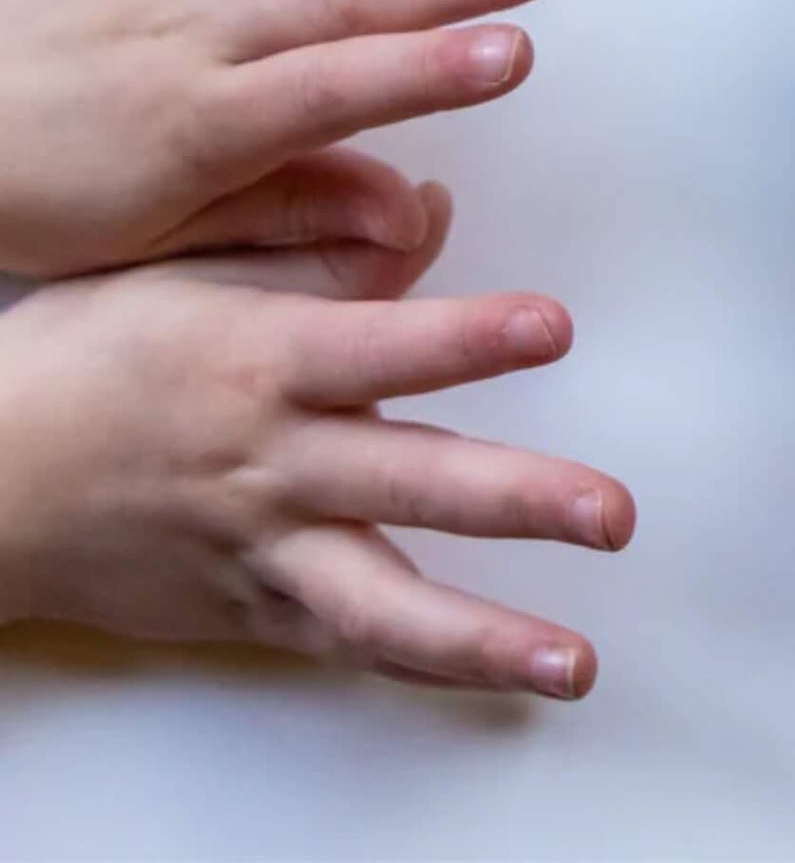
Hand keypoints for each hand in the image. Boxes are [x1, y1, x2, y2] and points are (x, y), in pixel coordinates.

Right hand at [0, 184, 633, 697]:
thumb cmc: (93, 352)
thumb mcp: (192, 266)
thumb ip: (322, 239)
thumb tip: (436, 209)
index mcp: (261, 360)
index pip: (382, 346)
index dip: (468, 337)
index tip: (553, 326)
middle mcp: (272, 463)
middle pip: (408, 484)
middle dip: (517, 501)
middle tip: (612, 513)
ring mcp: (264, 550)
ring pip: (383, 605)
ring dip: (486, 639)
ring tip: (575, 662)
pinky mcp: (252, 610)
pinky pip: (348, 646)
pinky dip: (425, 665)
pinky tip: (507, 675)